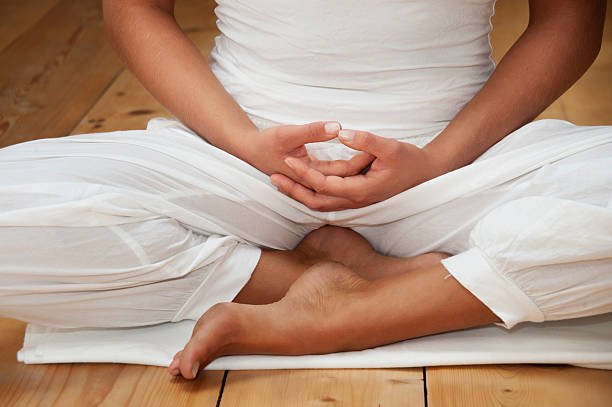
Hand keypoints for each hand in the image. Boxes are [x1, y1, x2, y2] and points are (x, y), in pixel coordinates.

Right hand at [240, 122, 373, 179]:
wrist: (249, 149)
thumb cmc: (266, 142)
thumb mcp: (288, 134)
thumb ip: (313, 131)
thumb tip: (337, 127)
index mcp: (309, 178)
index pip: (340, 173)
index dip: (358, 161)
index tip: (374, 147)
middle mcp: (313, 185)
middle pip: (344, 180)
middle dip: (361, 167)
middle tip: (379, 152)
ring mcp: (313, 182)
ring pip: (340, 179)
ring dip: (355, 168)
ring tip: (374, 153)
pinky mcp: (312, 175)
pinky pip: (334, 175)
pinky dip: (346, 167)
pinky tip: (358, 156)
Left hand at [270, 129, 444, 210]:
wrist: (425, 175)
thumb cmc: (410, 161)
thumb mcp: (391, 147)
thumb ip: (366, 141)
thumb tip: (341, 132)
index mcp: (361, 190)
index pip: (324, 185)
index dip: (303, 173)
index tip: (287, 160)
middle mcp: (355, 200)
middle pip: (316, 201)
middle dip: (293, 190)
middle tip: (272, 177)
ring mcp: (356, 201)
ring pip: (320, 203)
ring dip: (300, 193)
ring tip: (280, 181)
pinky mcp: (356, 197)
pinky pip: (328, 199)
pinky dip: (312, 192)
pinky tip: (301, 182)